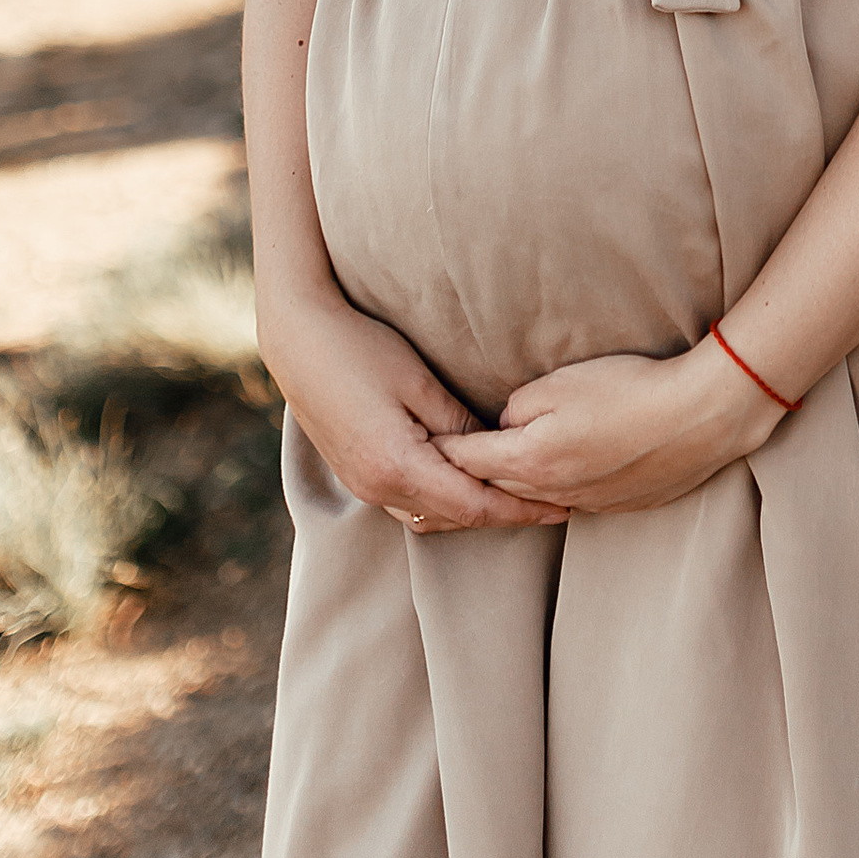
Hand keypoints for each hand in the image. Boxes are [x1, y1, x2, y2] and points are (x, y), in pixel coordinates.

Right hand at [260, 286, 570, 531]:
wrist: (298, 340)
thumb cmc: (361, 349)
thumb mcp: (420, 382)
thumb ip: (459, 424)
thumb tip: (496, 453)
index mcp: (396, 467)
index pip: (473, 506)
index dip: (520, 509)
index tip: (560, 507)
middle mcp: (376, 488)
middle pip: (455, 518)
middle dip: (504, 513)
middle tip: (552, 501)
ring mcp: (361, 485)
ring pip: (431, 515)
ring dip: (473, 510)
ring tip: (517, 495)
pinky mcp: (355, 473)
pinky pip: (409, 501)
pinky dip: (444, 500)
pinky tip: (467, 484)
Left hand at [436, 341, 779, 517]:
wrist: (700, 415)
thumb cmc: (629, 389)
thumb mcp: (560, 382)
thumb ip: (518, 405)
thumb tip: (505, 422)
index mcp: (529, 460)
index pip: (466, 461)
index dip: (440, 451)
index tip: (417, 446)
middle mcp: (552, 492)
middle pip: (496, 490)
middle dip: (468, 480)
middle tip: (440, 472)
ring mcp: (588, 503)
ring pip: (536, 500)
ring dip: (514, 489)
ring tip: (494, 478)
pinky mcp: (620, 505)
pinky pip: (575, 501)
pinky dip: (558, 491)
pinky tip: (561, 477)